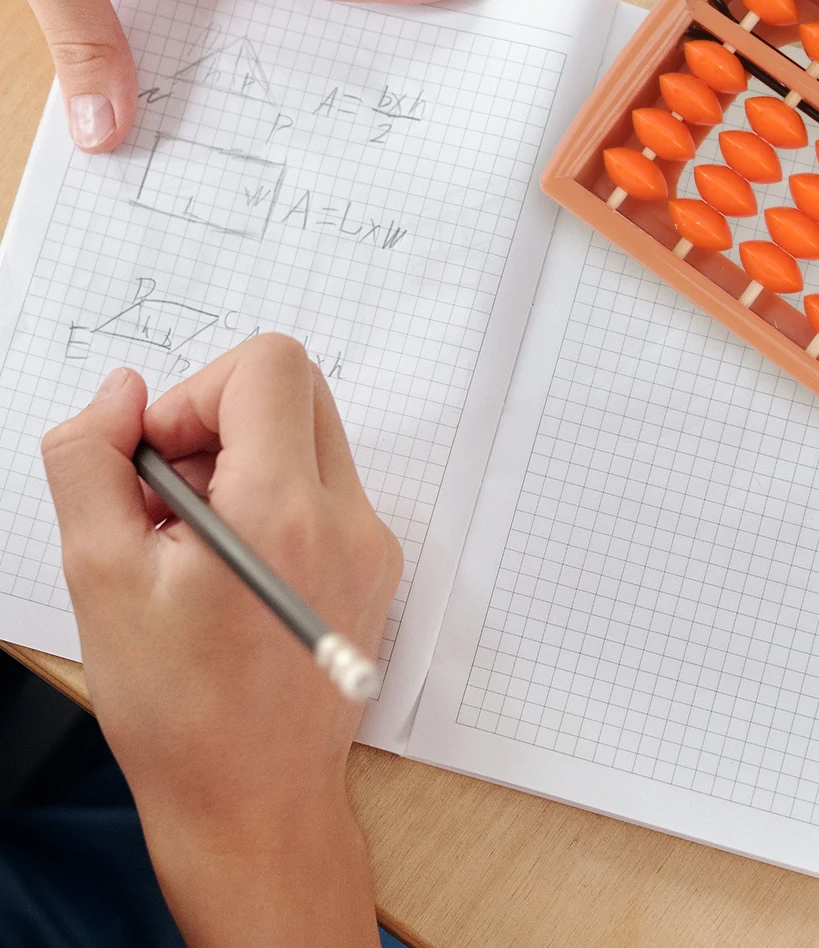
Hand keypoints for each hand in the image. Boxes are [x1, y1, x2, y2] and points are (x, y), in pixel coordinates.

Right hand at [41, 336, 401, 947]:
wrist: (252, 802)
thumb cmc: (175, 708)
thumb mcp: (99, 577)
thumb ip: (93, 462)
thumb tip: (121, 393)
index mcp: (285, 508)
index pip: (270, 364)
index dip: (198, 392)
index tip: (161, 459)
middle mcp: (348, 513)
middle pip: (298, 390)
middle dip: (220, 421)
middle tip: (168, 499)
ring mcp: (373, 538)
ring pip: (312, 437)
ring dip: (245, 462)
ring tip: (192, 545)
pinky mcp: (377, 562)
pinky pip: (326, 488)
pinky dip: (274, 499)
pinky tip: (229, 570)